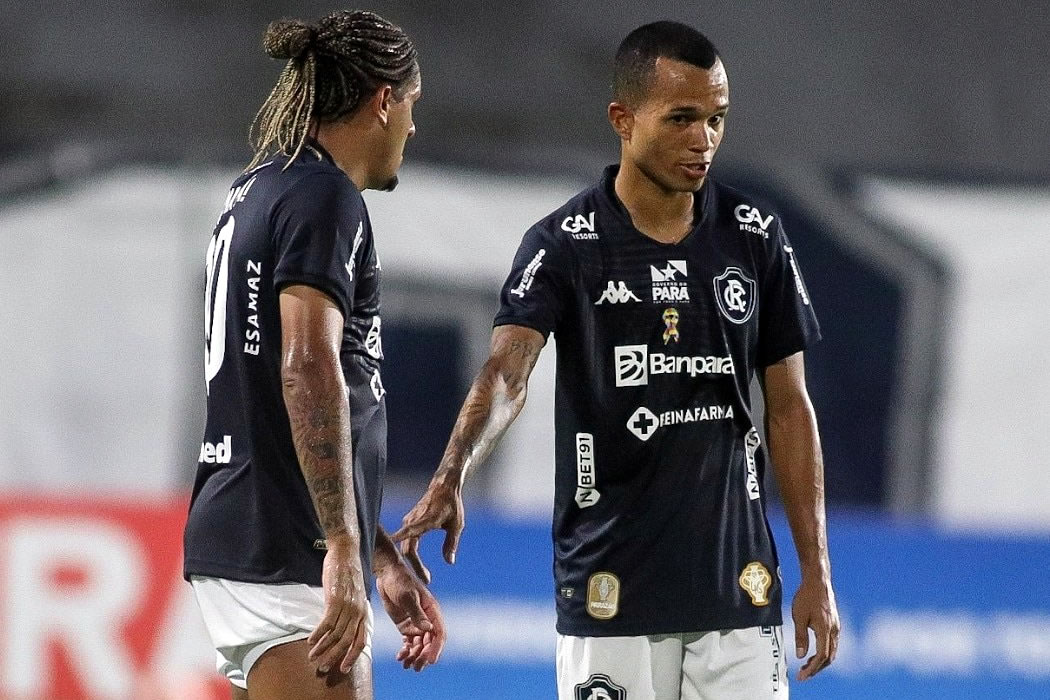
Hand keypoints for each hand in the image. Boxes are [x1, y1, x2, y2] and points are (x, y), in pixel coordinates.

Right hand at [307, 540, 369, 674]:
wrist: (346, 552)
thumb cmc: (348, 573)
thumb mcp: (355, 594)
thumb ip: (352, 611)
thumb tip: (343, 627)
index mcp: (363, 611)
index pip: (360, 640)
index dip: (352, 656)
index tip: (343, 668)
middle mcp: (357, 611)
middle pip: (347, 641)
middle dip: (334, 657)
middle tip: (323, 667)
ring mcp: (347, 605)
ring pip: (335, 634)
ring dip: (322, 648)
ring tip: (312, 656)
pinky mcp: (335, 599)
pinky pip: (326, 622)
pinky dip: (318, 634)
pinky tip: (310, 640)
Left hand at [376, 561, 445, 670]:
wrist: (387, 576)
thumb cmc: (400, 581)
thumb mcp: (407, 596)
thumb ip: (417, 613)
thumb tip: (427, 629)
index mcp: (432, 611)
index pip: (439, 633)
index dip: (436, 648)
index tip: (430, 660)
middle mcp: (427, 619)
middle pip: (430, 643)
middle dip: (424, 656)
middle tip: (416, 667)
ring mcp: (416, 624)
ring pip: (419, 645)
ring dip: (415, 657)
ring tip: (407, 666)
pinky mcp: (405, 627)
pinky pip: (408, 643)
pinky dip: (405, 652)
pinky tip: (400, 658)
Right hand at [391, 478, 464, 583]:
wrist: (444, 486)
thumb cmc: (452, 504)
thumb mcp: (457, 524)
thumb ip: (451, 543)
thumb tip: (449, 562)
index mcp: (426, 520)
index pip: (409, 535)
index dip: (399, 542)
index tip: (390, 554)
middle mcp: (413, 521)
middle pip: (408, 548)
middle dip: (415, 566)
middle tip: (427, 580)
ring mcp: (409, 521)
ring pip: (406, 545)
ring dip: (413, 561)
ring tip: (423, 575)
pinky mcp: (409, 522)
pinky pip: (406, 540)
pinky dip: (410, 552)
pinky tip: (415, 563)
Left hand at [792, 574, 839, 680]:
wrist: (818, 581)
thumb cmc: (806, 596)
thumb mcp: (799, 616)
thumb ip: (800, 637)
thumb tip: (801, 656)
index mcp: (825, 629)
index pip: (822, 656)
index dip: (812, 668)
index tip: (802, 676)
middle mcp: (834, 630)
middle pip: (828, 657)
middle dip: (816, 668)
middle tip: (803, 675)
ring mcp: (836, 627)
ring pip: (832, 651)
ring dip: (820, 662)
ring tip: (807, 667)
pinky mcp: (835, 624)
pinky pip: (832, 644)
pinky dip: (824, 652)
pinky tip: (814, 653)